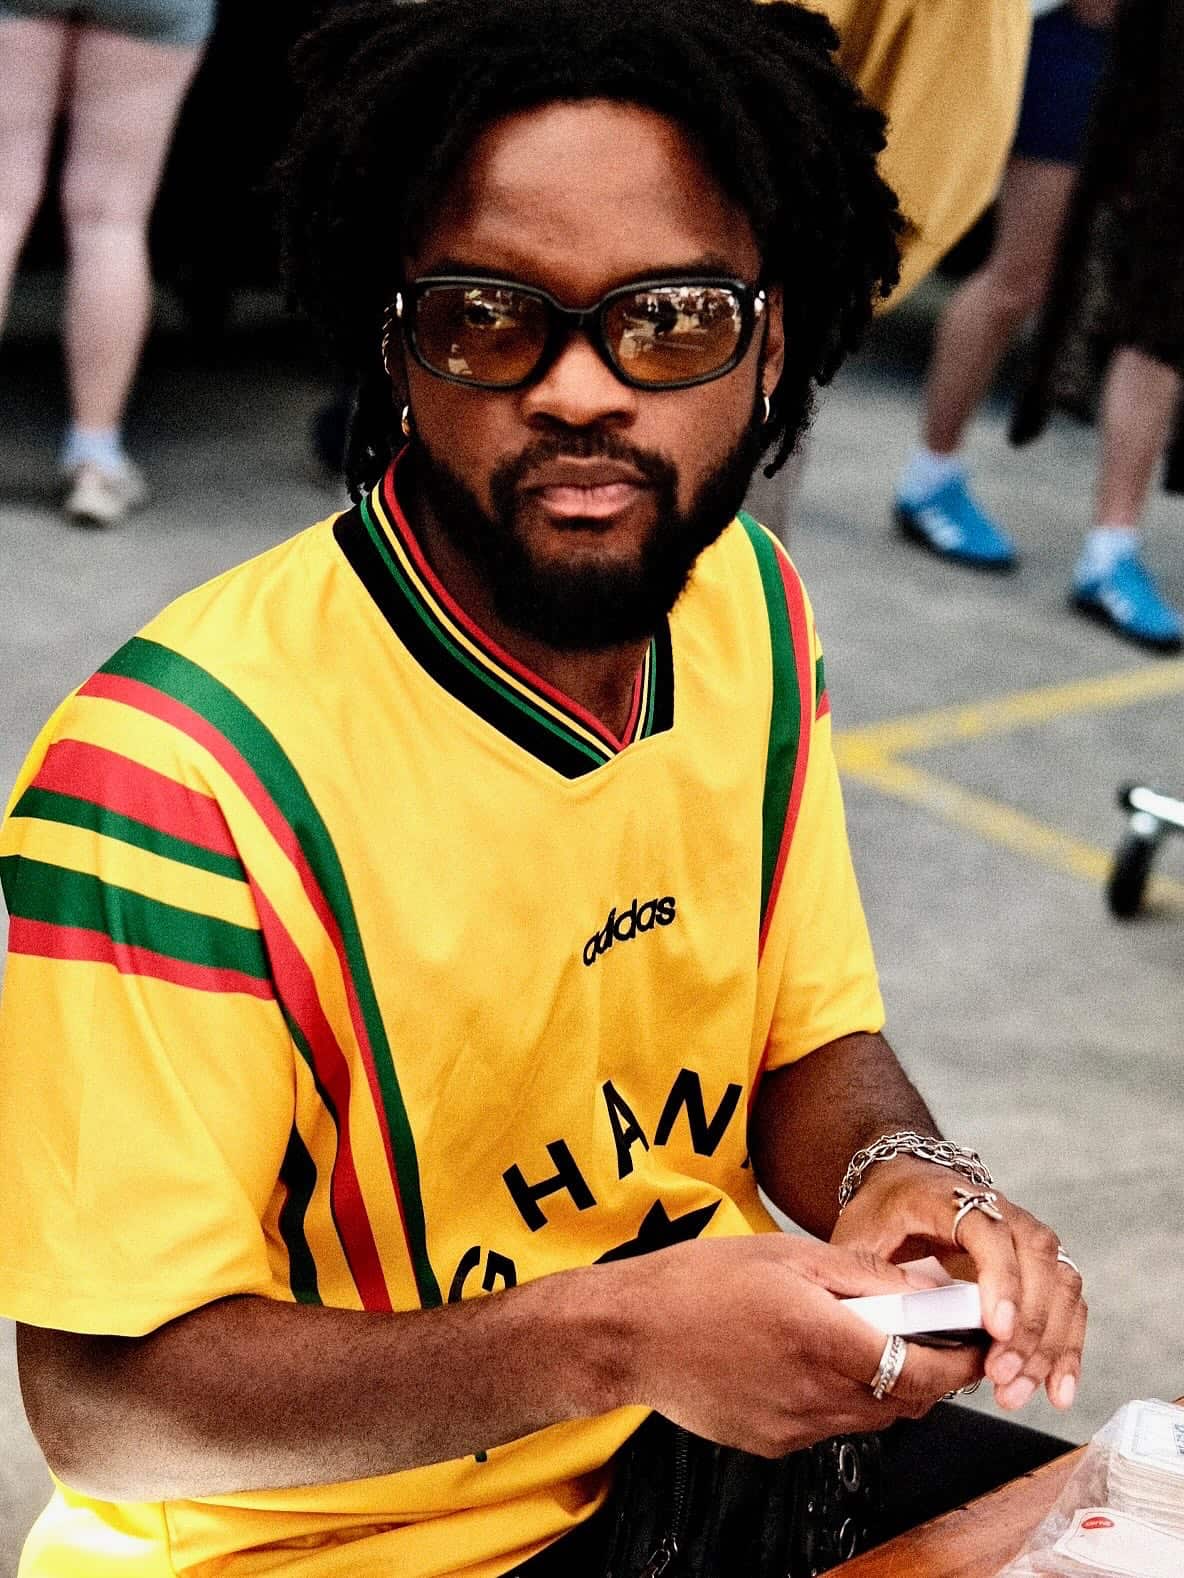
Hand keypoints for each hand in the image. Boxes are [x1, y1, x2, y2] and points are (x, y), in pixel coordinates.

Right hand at [620, 1234, 983, 1456]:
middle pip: (905, 1403)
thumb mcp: (786, 1254)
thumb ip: (861, 1272)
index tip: (973, 1343)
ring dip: (883, 1386)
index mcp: (823, 1337)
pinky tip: (806, 1360)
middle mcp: (815, 1393)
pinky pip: (827, 1425)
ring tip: (858, 1340)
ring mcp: (793, 1427)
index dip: (960, 1361)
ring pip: (869, 1417)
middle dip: (927, 1373)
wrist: (631, 1333)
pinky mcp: (772, 1444)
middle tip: (923, 1334)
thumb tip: (920, 1282)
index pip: (924, 1370)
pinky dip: (837, 1398)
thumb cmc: (698, 1282)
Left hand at [831, 1159, 1086, 1413]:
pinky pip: (1067, 1301)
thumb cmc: (880, 1212)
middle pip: (1035, 1260)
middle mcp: (997, 1208)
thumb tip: (888, 1326)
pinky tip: (1057, 1388)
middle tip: (1002, 1376)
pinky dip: (1067, 1346)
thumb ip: (870, 1275)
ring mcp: (1023, 1232)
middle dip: (1026, 1327)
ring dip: (1049, 1343)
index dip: (999, 1279)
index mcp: (947, 1196)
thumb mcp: (859, 1236)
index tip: (996, 1328)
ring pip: (1060, 1283)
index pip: (989, 1230)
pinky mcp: (1037, 1261)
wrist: (903, 1183)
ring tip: (1019, 1391)